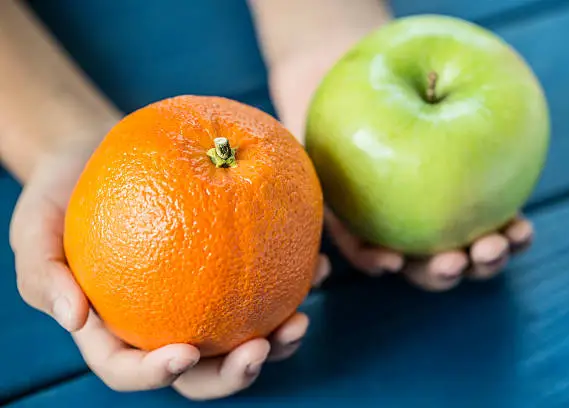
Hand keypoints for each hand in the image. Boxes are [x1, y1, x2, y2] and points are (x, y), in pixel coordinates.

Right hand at [10, 144, 329, 398]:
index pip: (130, 368)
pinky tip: (319, 267)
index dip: (155, 374)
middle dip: (233, 375)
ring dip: (276, 342)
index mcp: (113, 328)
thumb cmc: (60, 192)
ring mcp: (199, 298)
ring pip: (240, 338)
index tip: (183, 352)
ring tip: (302, 319)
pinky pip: (263, 284)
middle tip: (262, 348)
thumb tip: (74, 320)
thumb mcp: (34, 226)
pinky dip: (294, 282)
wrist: (99, 154)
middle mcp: (161, 322)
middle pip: (198, 371)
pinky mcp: (229, 267)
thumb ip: (44, 272)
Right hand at [269, 53, 534, 291]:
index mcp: (365, 226)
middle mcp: (404, 232)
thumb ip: (308, 167)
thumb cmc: (333, 117)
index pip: (369, 254)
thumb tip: (298, 182)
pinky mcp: (475, 203)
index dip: (376, 262)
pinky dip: (511, 233)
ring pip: (466, 254)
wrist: (363, 94)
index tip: (390, 260)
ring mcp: (442, 221)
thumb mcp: (309, 141)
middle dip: (441, 272)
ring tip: (500, 245)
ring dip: (485, 261)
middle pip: (422, 266)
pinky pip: (495, 223)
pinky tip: (522, 230)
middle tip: (452, 263)